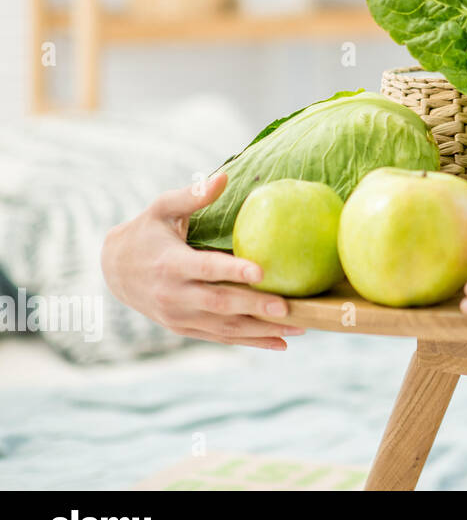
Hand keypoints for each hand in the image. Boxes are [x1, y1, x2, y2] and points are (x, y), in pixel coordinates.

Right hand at [101, 171, 306, 350]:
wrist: (114, 271)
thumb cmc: (146, 233)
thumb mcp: (161, 209)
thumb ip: (192, 196)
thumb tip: (223, 176)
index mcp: (170, 264)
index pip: (205, 268)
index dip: (233, 271)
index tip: (262, 272)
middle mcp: (174, 295)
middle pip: (220, 303)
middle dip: (255, 307)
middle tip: (289, 307)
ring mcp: (179, 317)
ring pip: (225, 327)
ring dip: (262, 330)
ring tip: (299, 326)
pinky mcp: (185, 329)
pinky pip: (221, 338)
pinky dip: (251, 342)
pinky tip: (280, 343)